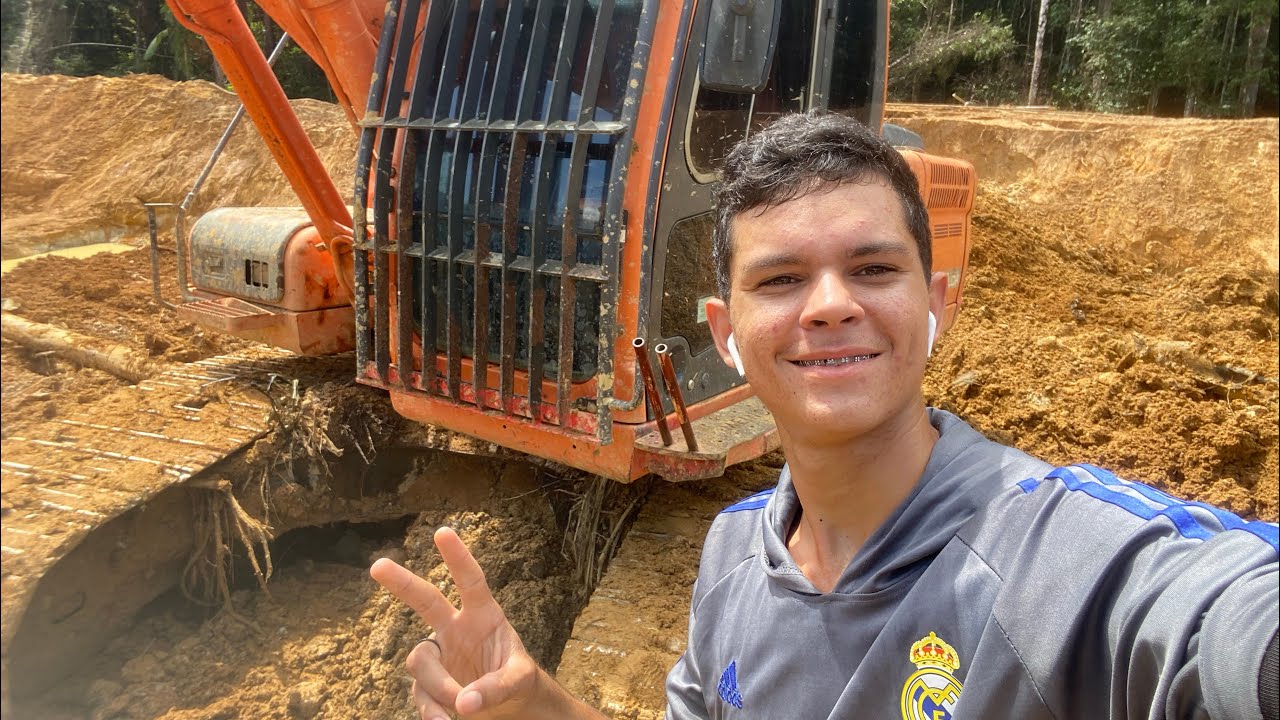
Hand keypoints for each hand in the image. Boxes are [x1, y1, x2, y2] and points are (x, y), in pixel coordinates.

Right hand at [370, 527, 540, 719]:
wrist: (510, 706)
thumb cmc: (517, 680)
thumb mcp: (520, 680)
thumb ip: (496, 688)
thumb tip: (464, 703)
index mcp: (483, 615)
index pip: (471, 581)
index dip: (457, 558)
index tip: (443, 532)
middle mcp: (455, 628)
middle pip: (424, 600)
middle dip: (401, 583)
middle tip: (377, 565)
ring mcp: (439, 655)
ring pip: (420, 661)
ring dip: (438, 685)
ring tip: (459, 706)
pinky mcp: (428, 684)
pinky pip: (420, 694)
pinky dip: (430, 711)